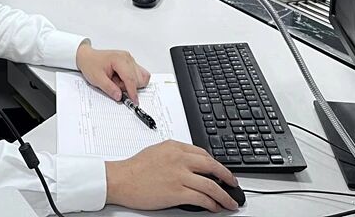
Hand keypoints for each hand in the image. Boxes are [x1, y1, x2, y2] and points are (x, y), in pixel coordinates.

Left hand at [76, 41, 150, 102]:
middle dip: (127, 87)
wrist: (87, 57)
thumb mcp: (97, 79)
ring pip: (140, 78)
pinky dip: (134, 81)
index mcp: (119, 59)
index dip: (133, 92)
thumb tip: (120, 96)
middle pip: (137, 79)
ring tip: (116, 80)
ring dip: (130, 84)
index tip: (134, 101)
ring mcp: (130, 60)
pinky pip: (140, 75)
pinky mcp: (131, 63)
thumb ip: (109, 88)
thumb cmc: (90, 64)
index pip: (130, 78)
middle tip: (113, 84)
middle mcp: (127, 58)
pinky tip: (123, 80)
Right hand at [106, 141, 240, 211]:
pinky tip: (215, 207)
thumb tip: (191, 164)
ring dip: (224, 195)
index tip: (221, 171)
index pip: (203, 153)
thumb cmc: (135, 168)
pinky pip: (201, 198)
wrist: (121, 179)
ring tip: (230, 202)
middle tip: (233, 184)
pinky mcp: (177, 192)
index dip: (216, 164)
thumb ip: (175, 155)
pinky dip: (212, 204)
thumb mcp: (156, 151)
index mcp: (174, 147)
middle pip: (212, 166)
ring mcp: (179, 175)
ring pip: (211, 185)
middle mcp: (179, 159)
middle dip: (227, 176)